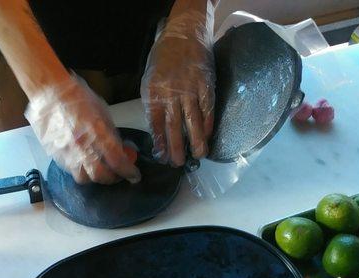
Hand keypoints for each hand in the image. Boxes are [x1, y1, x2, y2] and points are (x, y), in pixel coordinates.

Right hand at [25, 75, 140, 183]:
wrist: (48, 92)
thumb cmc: (78, 98)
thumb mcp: (102, 113)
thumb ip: (112, 135)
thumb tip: (121, 151)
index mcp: (96, 131)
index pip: (116, 160)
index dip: (128, 171)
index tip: (134, 175)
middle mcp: (80, 145)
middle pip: (100, 175)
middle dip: (113, 178)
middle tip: (119, 175)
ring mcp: (66, 152)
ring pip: (84, 178)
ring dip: (96, 178)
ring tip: (102, 171)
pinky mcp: (56, 155)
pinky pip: (71, 171)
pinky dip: (82, 171)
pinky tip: (86, 164)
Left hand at [141, 6, 215, 166]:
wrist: (184, 35)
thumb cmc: (163, 59)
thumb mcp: (149, 81)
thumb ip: (153, 104)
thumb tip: (157, 129)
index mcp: (154, 93)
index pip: (155, 124)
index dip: (160, 142)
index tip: (162, 156)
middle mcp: (172, 94)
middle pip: (174, 127)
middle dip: (176, 148)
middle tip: (178, 163)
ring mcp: (191, 90)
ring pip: (194, 121)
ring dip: (197, 140)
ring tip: (199, 155)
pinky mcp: (206, 85)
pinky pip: (208, 109)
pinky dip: (208, 124)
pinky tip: (209, 135)